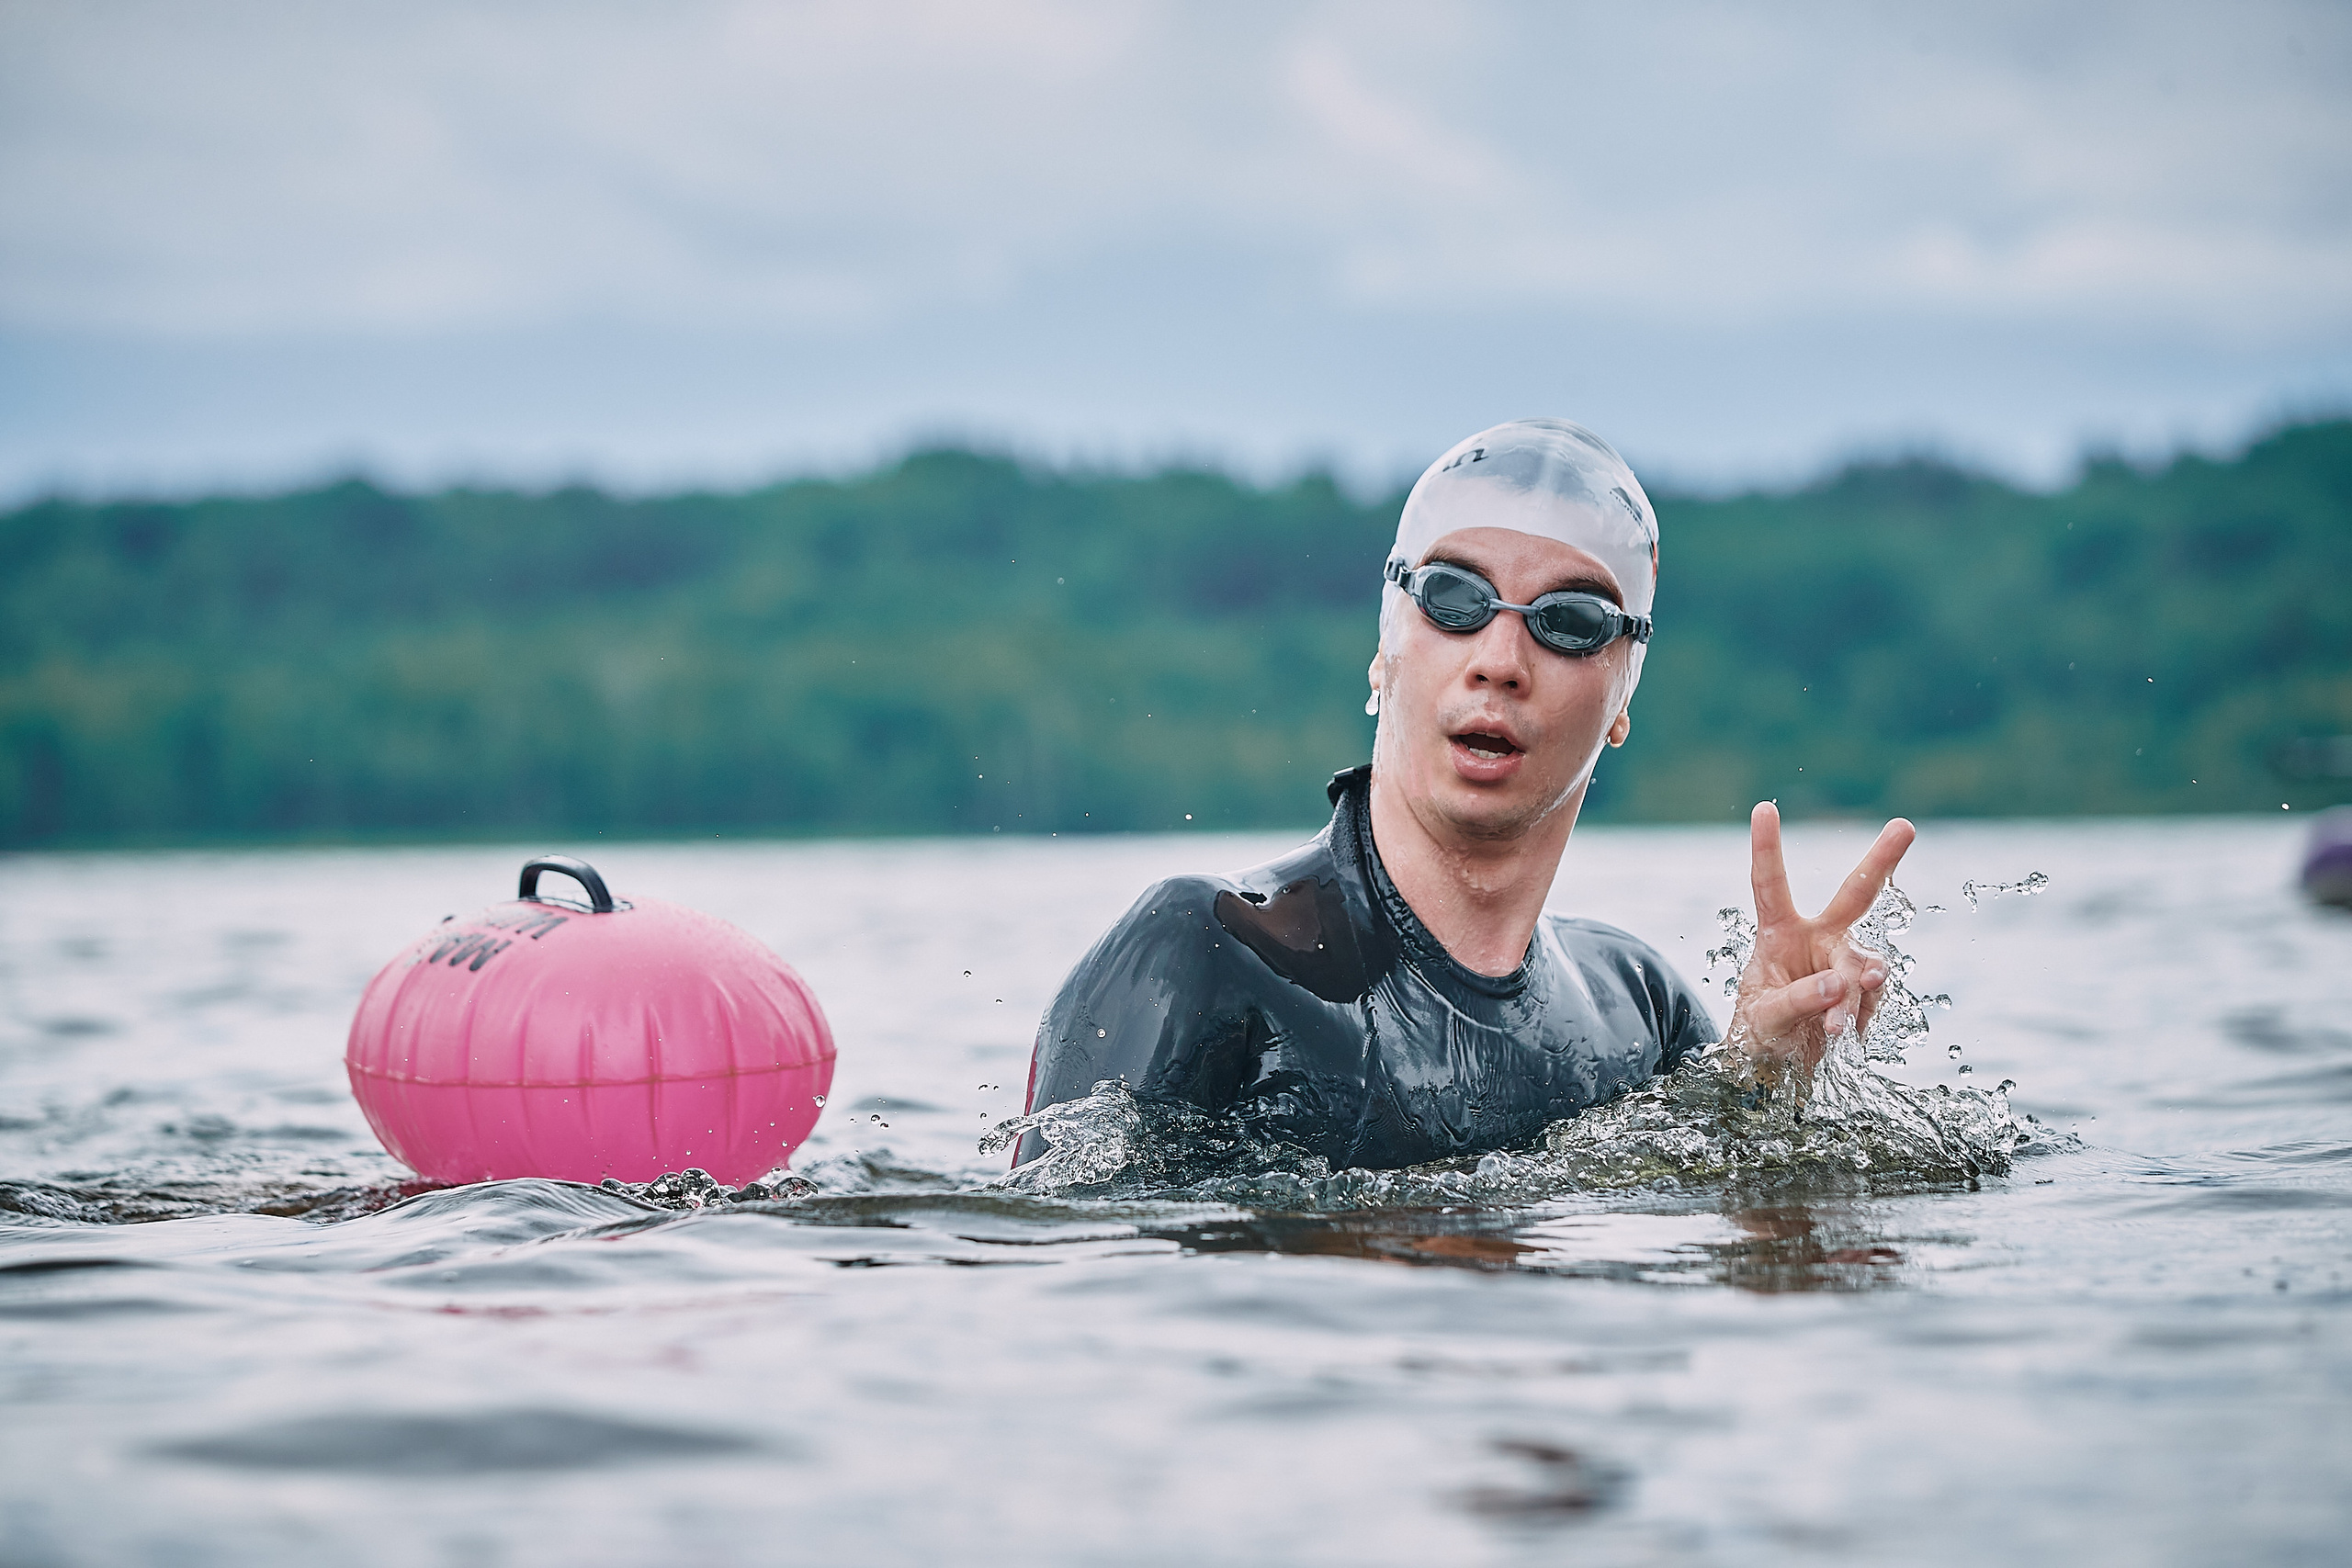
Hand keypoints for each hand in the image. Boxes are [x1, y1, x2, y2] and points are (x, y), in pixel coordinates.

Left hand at [1727, 801, 1915, 1068]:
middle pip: (1854, 894)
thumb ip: (1797, 1000)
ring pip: (1862, 967)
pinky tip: (1844, 1036)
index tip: (1764, 807)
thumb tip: (1839, 984)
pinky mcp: (1862, 991)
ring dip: (1851, 998)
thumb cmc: (1759, 1033)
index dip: (1768, 847)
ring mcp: (1843, 963)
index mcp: (1778, 933)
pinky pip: (1872, 998)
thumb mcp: (1764, 1019)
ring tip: (1836, 1029)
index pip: (1770, 884)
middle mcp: (1815, 939)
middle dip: (1881, 860)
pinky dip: (1859, 1017)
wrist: (1777, 1069)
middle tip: (1905, 826)